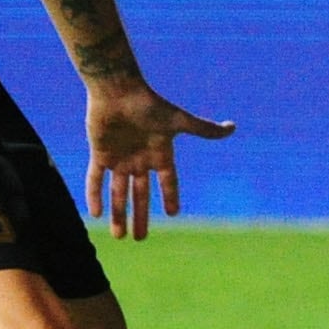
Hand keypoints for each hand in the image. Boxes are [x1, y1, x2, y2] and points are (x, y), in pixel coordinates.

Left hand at [83, 73, 222, 240]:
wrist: (118, 89)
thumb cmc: (149, 104)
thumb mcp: (179, 121)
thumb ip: (204, 129)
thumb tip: (232, 128)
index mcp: (159, 153)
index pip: (167, 181)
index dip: (170, 197)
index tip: (172, 214)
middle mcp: (140, 159)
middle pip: (140, 194)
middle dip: (140, 216)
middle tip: (140, 238)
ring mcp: (119, 157)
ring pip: (118, 192)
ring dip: (118, 213)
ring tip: (119, 236)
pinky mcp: (100, 154)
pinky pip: (96, 179)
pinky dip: (95, 196)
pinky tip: (96, 214)